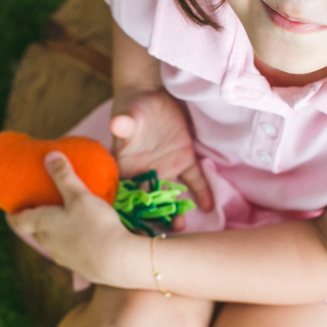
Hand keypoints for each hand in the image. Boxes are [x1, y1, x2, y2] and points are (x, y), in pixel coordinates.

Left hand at [8, 152, 141, 285]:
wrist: (118, 262)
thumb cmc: (95, 225)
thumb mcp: (79, 195)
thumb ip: (64, 176)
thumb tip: (49, 155)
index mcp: (42, 225)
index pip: (18, 222)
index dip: (12, 214)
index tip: (10, 209)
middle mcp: (48, 243)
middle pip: (35, 231)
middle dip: (34, 220)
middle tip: (40, 206)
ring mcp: (63, 257)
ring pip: (52, 242)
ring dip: (53, 231)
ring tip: (63, 218)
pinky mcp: (80, 266)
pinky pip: (69, 250)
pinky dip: (70, 240)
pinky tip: (85, 234)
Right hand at [110, 90, 213, 229]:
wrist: (150, 92)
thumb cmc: (132, 106)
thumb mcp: (127, 115)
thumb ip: (123, 125)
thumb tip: (118, 125)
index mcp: (126, 168)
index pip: (125, 196)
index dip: (128, 214)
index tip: (132, 232)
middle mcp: (145, 173)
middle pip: (149, 202)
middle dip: (153, 220)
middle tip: (161, 234)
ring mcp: (166, 167)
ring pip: (171, 195)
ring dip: (176, 211)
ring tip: (181, 225)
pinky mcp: (184, 157)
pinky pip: (194, 178)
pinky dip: (201, 191)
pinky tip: (208, 205)